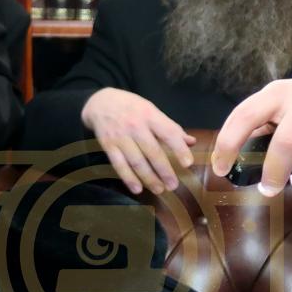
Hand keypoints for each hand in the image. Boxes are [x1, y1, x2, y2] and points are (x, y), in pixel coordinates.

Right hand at [80, 89, 195, 193]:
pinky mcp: (108, 145)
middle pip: (152, 151)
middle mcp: (135, 126)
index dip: (179, 149)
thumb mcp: (152, 110)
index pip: (168, 133)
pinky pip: (119, 165)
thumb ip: (170, 127)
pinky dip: (128, 178)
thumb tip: (191, 142)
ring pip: (136, 161)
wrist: (100, 102)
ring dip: (149, 178)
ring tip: (159, 190)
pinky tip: (137, 189)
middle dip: (164, 170)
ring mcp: (120, 137)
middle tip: (173, 185)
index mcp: (150, 115)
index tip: (188, 164)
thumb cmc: (132, 107)